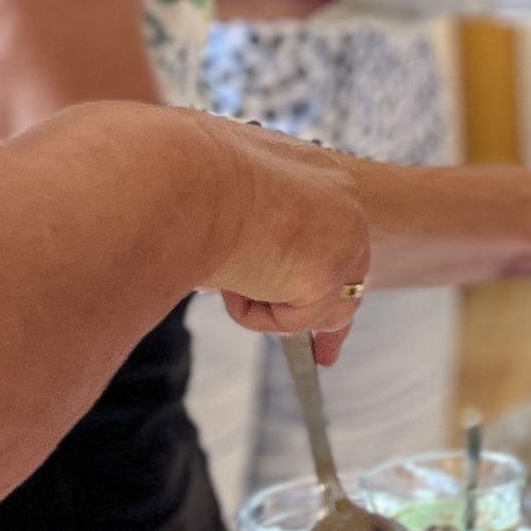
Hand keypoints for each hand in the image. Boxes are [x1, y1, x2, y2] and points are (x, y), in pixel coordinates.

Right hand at [202, 126, 372, 347]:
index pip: (338, 236)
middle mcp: (343, 203)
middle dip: (330, 321)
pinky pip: (292, 322)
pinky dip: (253, 313)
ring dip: (268, 304)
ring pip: (321, 308)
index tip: (331, 315)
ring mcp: (343, 238)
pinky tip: (231, 278)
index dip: (330, 278)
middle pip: (350, 279)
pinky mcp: (328, 274)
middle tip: (325, 356)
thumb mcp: (224, 197)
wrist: (181, 173)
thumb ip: (247, 226)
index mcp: (317, 174)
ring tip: (227, 274)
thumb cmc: (184, 175)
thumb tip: (236, 263)